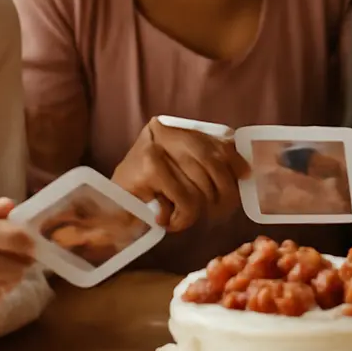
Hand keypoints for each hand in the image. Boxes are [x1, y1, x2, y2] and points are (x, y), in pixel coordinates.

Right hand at [112, 119, 248, 230]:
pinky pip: (186, 197)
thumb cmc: (147, 194)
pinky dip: (184, 216)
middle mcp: (163, 132)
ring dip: (199, 210)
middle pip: (212, 162)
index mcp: (173, 129)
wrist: (105, 210)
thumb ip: (206, 165)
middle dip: (222, 191)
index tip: (245, 176)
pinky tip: (169, 221)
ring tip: (185, 218)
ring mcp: (155, 147)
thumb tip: (245, 171)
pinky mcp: (148, 168)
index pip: (215, 141)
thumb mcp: (180, 173)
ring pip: (201, 183)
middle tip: (218, 210)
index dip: (234, 160)